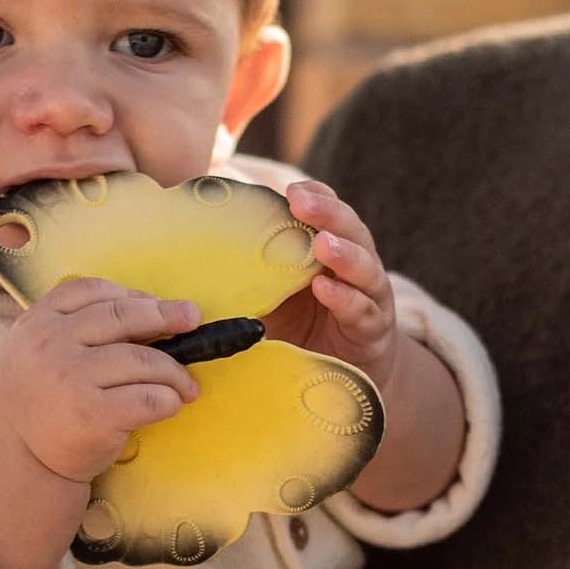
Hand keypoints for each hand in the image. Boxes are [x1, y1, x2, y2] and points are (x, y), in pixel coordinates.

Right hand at [0, 278, 201, 482]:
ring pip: (143, 359)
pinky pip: (148, 398)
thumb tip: (154, 310)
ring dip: (175, 371)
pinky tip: (171, 405)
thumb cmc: (44, 400)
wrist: (21, 459)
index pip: (91, 290)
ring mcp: (70, 379)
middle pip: (122, 316)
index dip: (132, 293)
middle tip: (192, 318)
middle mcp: (49, 346)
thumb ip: (77, 326)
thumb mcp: (40, 351)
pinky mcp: (92, 415)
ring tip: (186, 385)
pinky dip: (169, 399)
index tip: (158, 304)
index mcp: (37, 323)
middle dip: (166, 315)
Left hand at [261, 179, 398, 392]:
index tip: (292, 189)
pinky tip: (325, 288)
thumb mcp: (273, 298)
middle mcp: (357, 267)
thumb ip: (250, 277)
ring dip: (343, 253)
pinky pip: (361, 310)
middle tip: (300, 201)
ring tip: (322, 242)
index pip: (330, 213)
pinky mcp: (373, 330)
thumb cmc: (302, 331)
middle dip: (327, 213)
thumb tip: (196, 260)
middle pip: (351, 230)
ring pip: (364, 267)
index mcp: (334, 251)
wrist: (342, 380)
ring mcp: (370, 297)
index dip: (316, 196)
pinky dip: (344, 299)